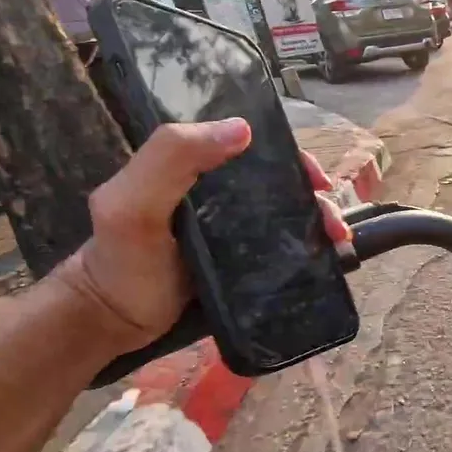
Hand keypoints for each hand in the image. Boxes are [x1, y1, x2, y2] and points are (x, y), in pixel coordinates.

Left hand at [51, 119, 352, 354]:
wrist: (113, 322)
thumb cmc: (120, 261)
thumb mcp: (132, 204)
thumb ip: (170, 159)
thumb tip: (242, 129)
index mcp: (194, 165)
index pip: (252, 145)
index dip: (290, 155)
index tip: (315, 178)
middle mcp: (217, 191)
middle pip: (279, 179)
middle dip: (314, 193)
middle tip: (333, 220)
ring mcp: (231, 228)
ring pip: (287, 212)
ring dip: (319, 220)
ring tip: (338, 241)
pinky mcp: (241, 261)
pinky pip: (283, 245)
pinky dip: (310, 247)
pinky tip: (331, 257)